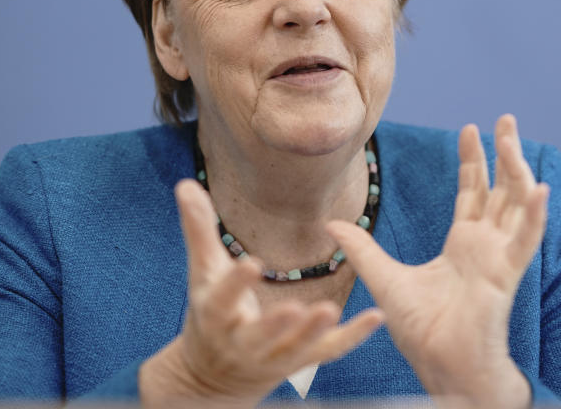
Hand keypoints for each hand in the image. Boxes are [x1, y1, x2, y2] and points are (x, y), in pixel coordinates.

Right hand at [140, 179, 383, 406]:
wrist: (211, 375)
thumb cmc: (210, 309)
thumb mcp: (202, 272)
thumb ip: (198, 228)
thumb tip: (184, 184)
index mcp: (215, 316)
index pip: (221, 301)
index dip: (235, 285)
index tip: (251, 264)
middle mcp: (241, 343)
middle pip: (258, 336)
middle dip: (275, 325)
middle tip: (294, 308)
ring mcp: (271, 357)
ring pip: (294, 349)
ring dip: (312, 332)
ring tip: (330, 310)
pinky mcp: (299, 361)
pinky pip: (328, 352)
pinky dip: (352, 336)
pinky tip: (375, 317)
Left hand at [326, 115, 548, 407]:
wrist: (439, 364)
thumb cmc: (421, 331)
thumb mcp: (383, 279)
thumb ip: (363, 249)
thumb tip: (332, 224)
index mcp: (463, 245)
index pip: (473, 193)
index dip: (473, 161)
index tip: (470, 129)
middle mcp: (486, 246)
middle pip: (500, 189)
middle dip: (503, 153)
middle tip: (505, 119)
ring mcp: (499, 257)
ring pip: (516, 204)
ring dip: (518, 169)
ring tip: (512, 136)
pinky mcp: (506, 274)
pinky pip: (526, 240)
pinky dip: (534, 214)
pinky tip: (539, 187)